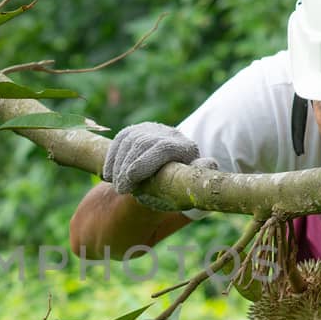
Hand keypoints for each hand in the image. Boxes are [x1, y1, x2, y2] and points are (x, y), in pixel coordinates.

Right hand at [102, 122, 216, 208]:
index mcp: (185, 147)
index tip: (130, 182)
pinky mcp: (135, 130)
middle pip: (142, 144)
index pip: (162, 148)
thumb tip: (211, 163)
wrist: (168, 174)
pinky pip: (119, 140)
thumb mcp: (188, 186)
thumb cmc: (178, 187)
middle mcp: (168, 133)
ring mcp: (150, 130)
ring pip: (129, 141)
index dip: (143, 164)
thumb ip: (196, 176)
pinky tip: (109, 175)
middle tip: (121, 189)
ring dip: (118, 164)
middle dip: (127, 167)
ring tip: (116, 184)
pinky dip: (112, 158)